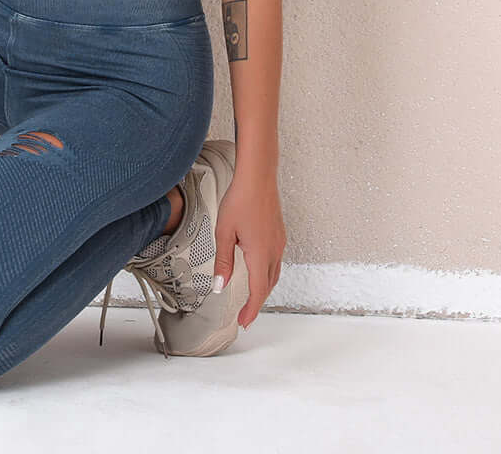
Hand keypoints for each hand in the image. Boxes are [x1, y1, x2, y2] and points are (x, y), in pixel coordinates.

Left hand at [212, 170, 284, 329]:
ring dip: (263, 289)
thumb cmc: (240, 200)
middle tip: (245, 315)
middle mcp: (274, 251)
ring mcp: (279, 242)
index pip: (257, 291)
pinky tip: (258, 271)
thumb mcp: (224, 231)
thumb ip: (223, 261)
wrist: (258, 177)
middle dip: (257, 302)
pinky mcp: (279, 234)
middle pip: (267, 286)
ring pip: (273, 275)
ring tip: (250, 298)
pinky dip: (267, 274)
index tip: (243, 322)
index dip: (251, 310)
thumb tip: (220, 285)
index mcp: (260, 254)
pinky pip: (275, 262)